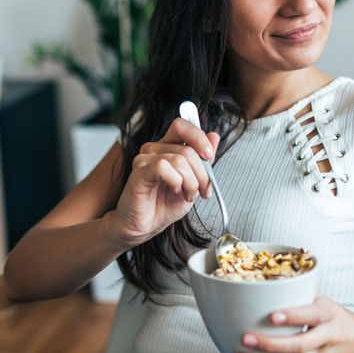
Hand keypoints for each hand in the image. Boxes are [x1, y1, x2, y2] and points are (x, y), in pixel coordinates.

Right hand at [107, 117, 220, 247]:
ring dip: (191, 182)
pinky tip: (174, 190)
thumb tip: (214, 136)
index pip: (183, 126)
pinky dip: (176, 181)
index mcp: (167, 147)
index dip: (199, 138)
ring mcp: (145, 159)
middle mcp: (154, 149)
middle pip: (188, 149)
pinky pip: (163, 166)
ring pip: (179, 160)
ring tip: (188, 195)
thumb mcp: (193, 182)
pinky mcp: (139, 172)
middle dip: (202, 174)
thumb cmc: (163, 205)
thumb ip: (203, 160)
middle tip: (202, 191)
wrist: (145, 226)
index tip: (210, 157)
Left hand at [231, 297, 353, 352]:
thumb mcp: (324, 304)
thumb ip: (299, 303)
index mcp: (328, 315)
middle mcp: (327, 337)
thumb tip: (262, 295)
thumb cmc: (339, 320)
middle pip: (298, 345)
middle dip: (268, 344)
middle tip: (245, 338)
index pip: (311, 315)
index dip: (292, 316)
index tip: (273, 316)